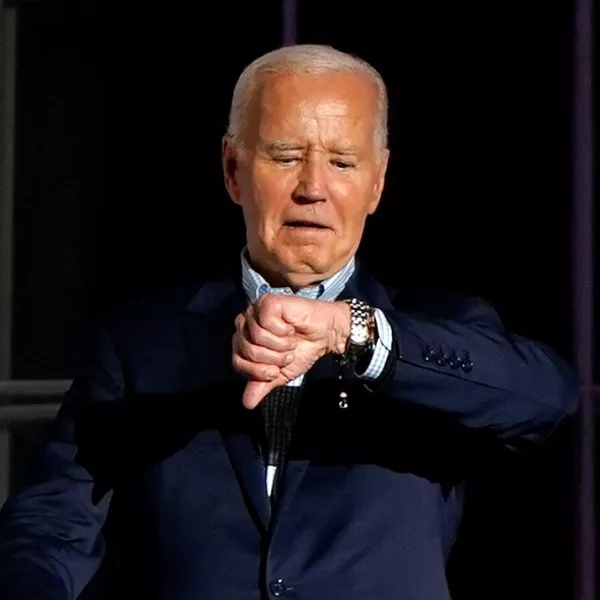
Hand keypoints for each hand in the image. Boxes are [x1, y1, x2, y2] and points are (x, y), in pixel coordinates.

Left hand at [232, 294, 350, 408]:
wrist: (326, 337)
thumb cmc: (302, 350)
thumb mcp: (281, 374)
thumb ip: (262, 385)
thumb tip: (247, 404)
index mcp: (244, 342)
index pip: (237, 362)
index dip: (258, 371)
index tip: (276, 370)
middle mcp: (245, 324)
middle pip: (246, 350)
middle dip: (272, 358)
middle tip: (287, 354)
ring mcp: (255, 311)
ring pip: (257, 336)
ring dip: (280, 345)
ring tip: (291, 341)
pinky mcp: (267, 302)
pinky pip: (267, 322)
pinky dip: (282, 331)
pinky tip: (290, 328)